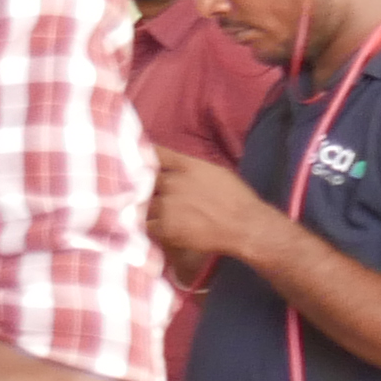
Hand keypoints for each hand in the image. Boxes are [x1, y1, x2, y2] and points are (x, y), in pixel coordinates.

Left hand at [146, 153, 276, 267]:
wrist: (246, 227)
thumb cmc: (237, 199)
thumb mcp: (217, 173)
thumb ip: (192, 168)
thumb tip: (175, 169)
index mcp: (187, 166)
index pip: (155, 153)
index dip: (141, 154)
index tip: (135, 158)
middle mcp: (173, 182)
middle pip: (142, 179)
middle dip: (140, 185)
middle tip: (138, 190)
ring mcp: (167, 204)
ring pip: (141, 203)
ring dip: (142, 207)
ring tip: (145, 211)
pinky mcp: (165, 226)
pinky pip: (145, 224)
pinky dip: (147, 226)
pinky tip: (152, 227)